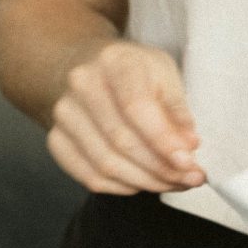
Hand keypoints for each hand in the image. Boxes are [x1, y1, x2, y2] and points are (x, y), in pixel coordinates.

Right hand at [47, 38, 203, 196]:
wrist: (87, 67)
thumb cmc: (133, 72)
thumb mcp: (164, 73)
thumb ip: (177, 109)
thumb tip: (187, 146)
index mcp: (114, 61)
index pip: (137, 107)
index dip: (164, 141)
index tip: (189, 163)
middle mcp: (82, 85)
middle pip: (121, 140)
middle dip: (161, 168)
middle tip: (190, 179)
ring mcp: (64, 114)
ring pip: (106, 164)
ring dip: (145, 182)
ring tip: (172, 183)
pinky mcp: (56, 140)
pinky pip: (90, 176)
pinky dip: (122, 187)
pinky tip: (143, 182)